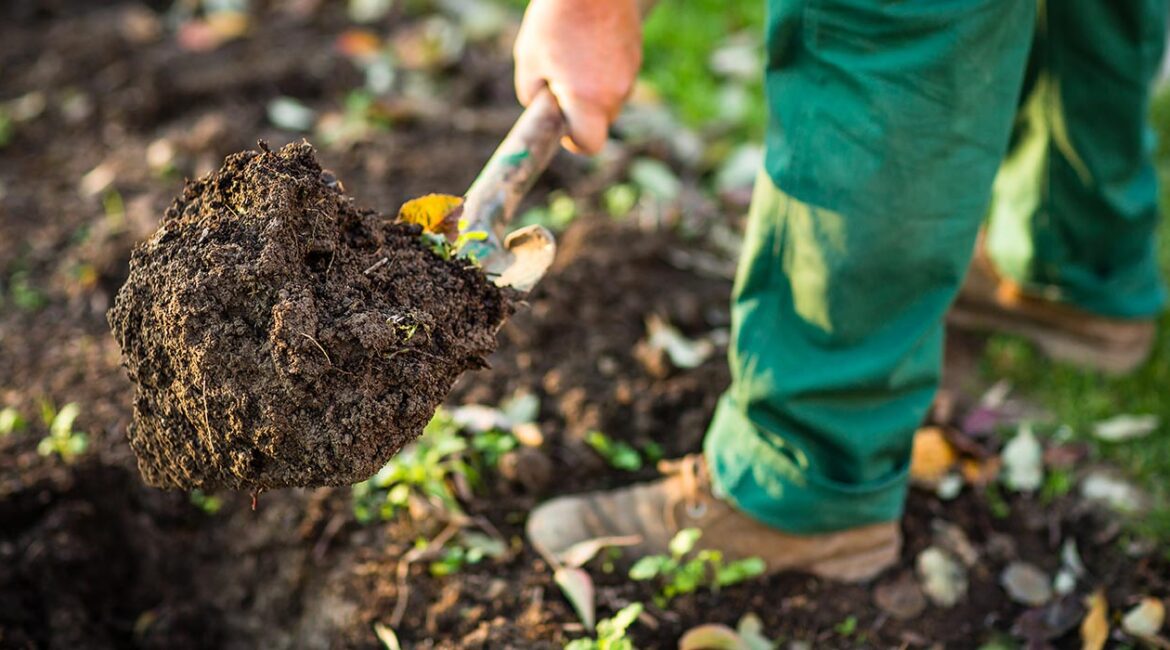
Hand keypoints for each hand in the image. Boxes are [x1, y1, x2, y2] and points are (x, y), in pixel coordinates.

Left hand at [513, 0, 642, 154]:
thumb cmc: (554, 19)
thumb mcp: (529, 61)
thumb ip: (534, 96)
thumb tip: (543, 108)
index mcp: (588, 100)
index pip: (590, 145)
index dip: (574, 141)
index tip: (562, 126)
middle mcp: (615, 91)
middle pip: (601, 121)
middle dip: (581, 112)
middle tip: (559, 82)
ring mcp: (630, 71)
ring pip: (610, 96)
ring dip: (592, 88)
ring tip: (572, 54)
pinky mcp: (636, 51)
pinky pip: (618, 74)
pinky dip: (603, 68)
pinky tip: (587, 40)